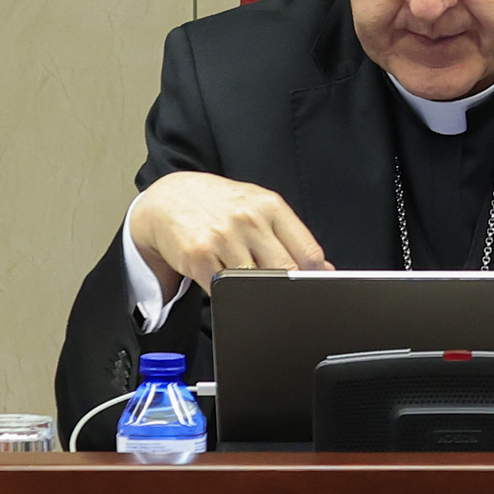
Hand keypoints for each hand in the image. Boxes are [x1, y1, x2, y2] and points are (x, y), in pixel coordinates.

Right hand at [129, 171, 331, 293]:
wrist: (170, 198)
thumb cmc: (222, 205)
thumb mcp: (260, 207)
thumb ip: (292, 236)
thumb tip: (323, 267)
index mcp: (271, 207)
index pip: (307, 251)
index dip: (317, 277)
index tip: (319, 288)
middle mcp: (249, 220)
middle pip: (285, 270)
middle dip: (290, 289)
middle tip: (287, 296)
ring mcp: (223, 238)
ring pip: (254, 282)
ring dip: (256, 292)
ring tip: (250, 286)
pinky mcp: (198, 256)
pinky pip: (222, 289)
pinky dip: (229, 295)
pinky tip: (227, 286)